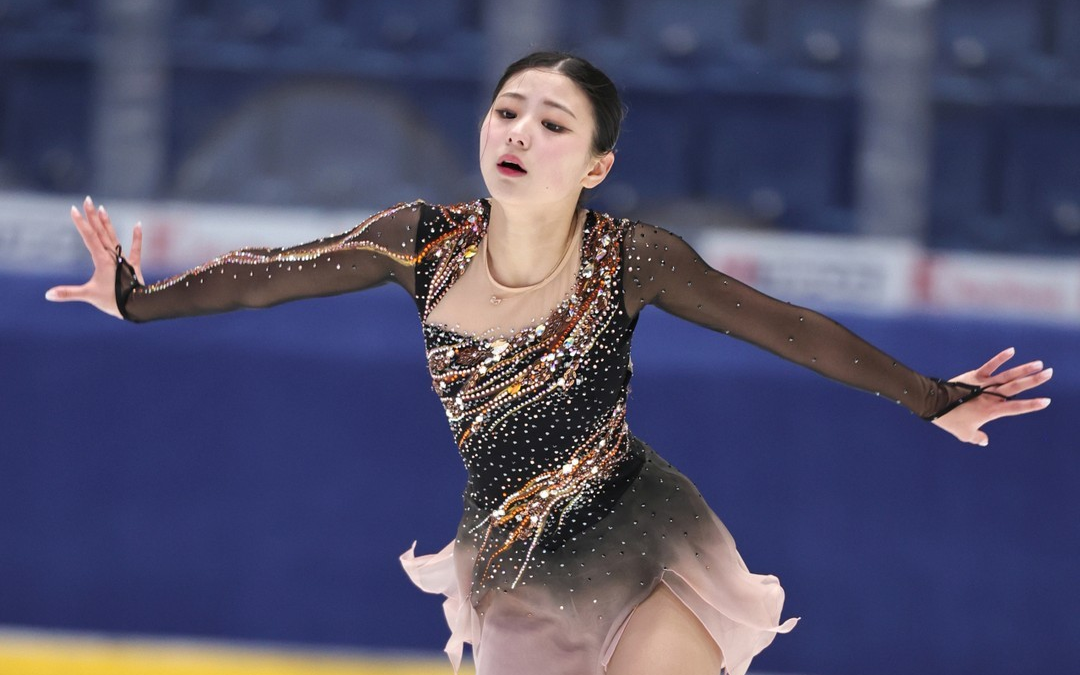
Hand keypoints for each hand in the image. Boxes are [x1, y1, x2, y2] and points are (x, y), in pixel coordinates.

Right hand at [45, 196, 143, 318]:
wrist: (138, 306)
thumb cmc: (114, 301)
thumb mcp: (89, 295)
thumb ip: (68, 293)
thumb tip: (48, 295)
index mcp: (102, 260)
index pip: (89, 237)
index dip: (81, 223)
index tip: (73, 209)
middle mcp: (112, 255)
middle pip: (100, 232)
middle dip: (92, 216)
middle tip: (87, 200)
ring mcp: (123, 259)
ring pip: (113, 237)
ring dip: (107, 223)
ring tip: (102, 209)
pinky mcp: (133, 265)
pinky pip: (136, 248)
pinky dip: (137, 236)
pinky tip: (138, 223)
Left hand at [932, 348, 1052, 445]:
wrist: (933, 403)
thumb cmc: (949, 420)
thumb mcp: (964, 434)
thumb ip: (977, 437)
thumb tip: (984, 441)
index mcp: (992, 410)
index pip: (1017, 407)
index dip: (1032, 405)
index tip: (1046, 401)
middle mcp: (991, 396)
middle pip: (1017, 387)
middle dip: (1034, 380)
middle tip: (1050, 373)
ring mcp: (984, 384)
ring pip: (1008, 376)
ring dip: (1024, 369)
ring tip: (1039, 364)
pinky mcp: (975, 376)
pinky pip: (990, 365)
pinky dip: (1000, 358)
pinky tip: (1012, 350)